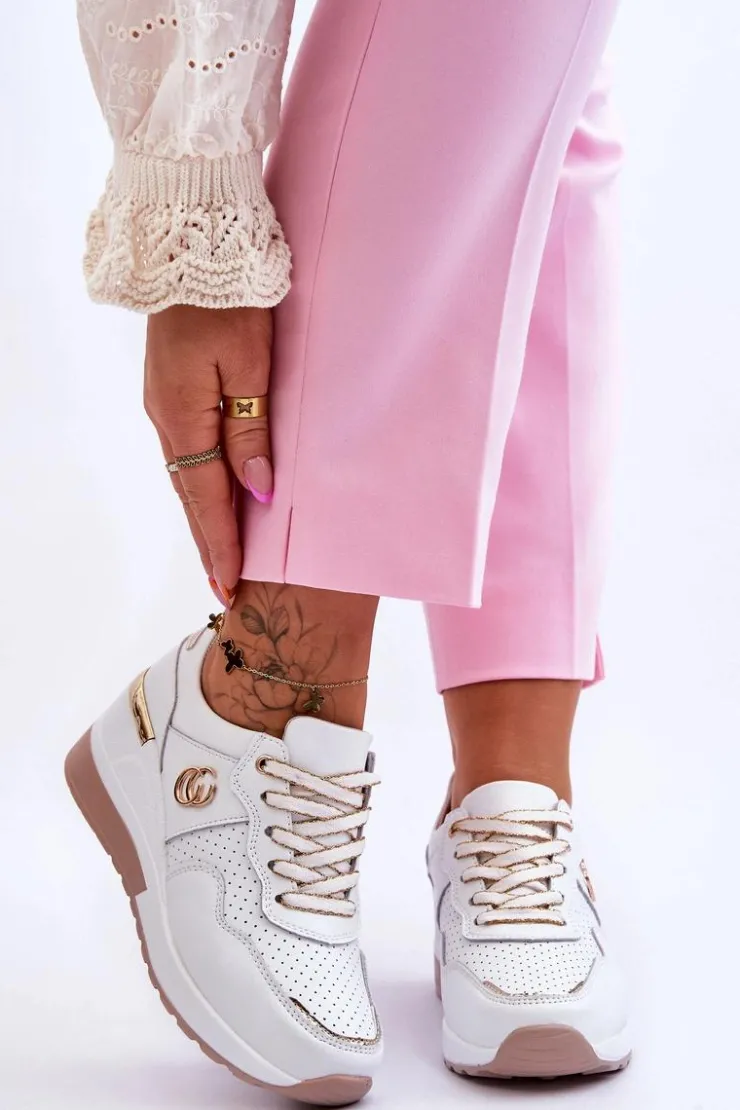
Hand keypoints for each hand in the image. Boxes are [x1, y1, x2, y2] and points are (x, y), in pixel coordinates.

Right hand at [144, 305, 272, 601]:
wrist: (193, 244)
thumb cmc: (231, 301)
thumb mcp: (251, 365)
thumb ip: (252, 431)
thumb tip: (256, 491)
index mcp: (184, 416)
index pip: (205, 497)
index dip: (221, 542)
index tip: (230, 584)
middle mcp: (167, 417)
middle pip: (190, 494)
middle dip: (209, 542)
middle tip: (222, 586)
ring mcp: (166, 403)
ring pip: (187, 474)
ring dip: (204, 516)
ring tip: (220, 554)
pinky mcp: (172, 389)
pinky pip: (188, 450)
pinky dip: (200, 483)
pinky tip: (212, 497)